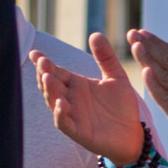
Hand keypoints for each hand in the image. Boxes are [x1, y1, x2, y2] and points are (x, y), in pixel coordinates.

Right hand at [31, 33, 143, 162]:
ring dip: (49, 90)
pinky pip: (64, 122)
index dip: (44, 63)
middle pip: (51, 85)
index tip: (35, 52)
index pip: (56, 71)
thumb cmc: (122, 107)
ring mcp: (71, 115)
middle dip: (44, 74)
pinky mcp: (78, 131)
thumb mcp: (116, 77)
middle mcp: (69, 99)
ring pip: (53, 101)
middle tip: (42, 62)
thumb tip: (95, 34)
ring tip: (47, 77)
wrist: (133, 134)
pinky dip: (60, 114)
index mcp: (76, 85)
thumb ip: (106, 57)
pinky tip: (61, 103)